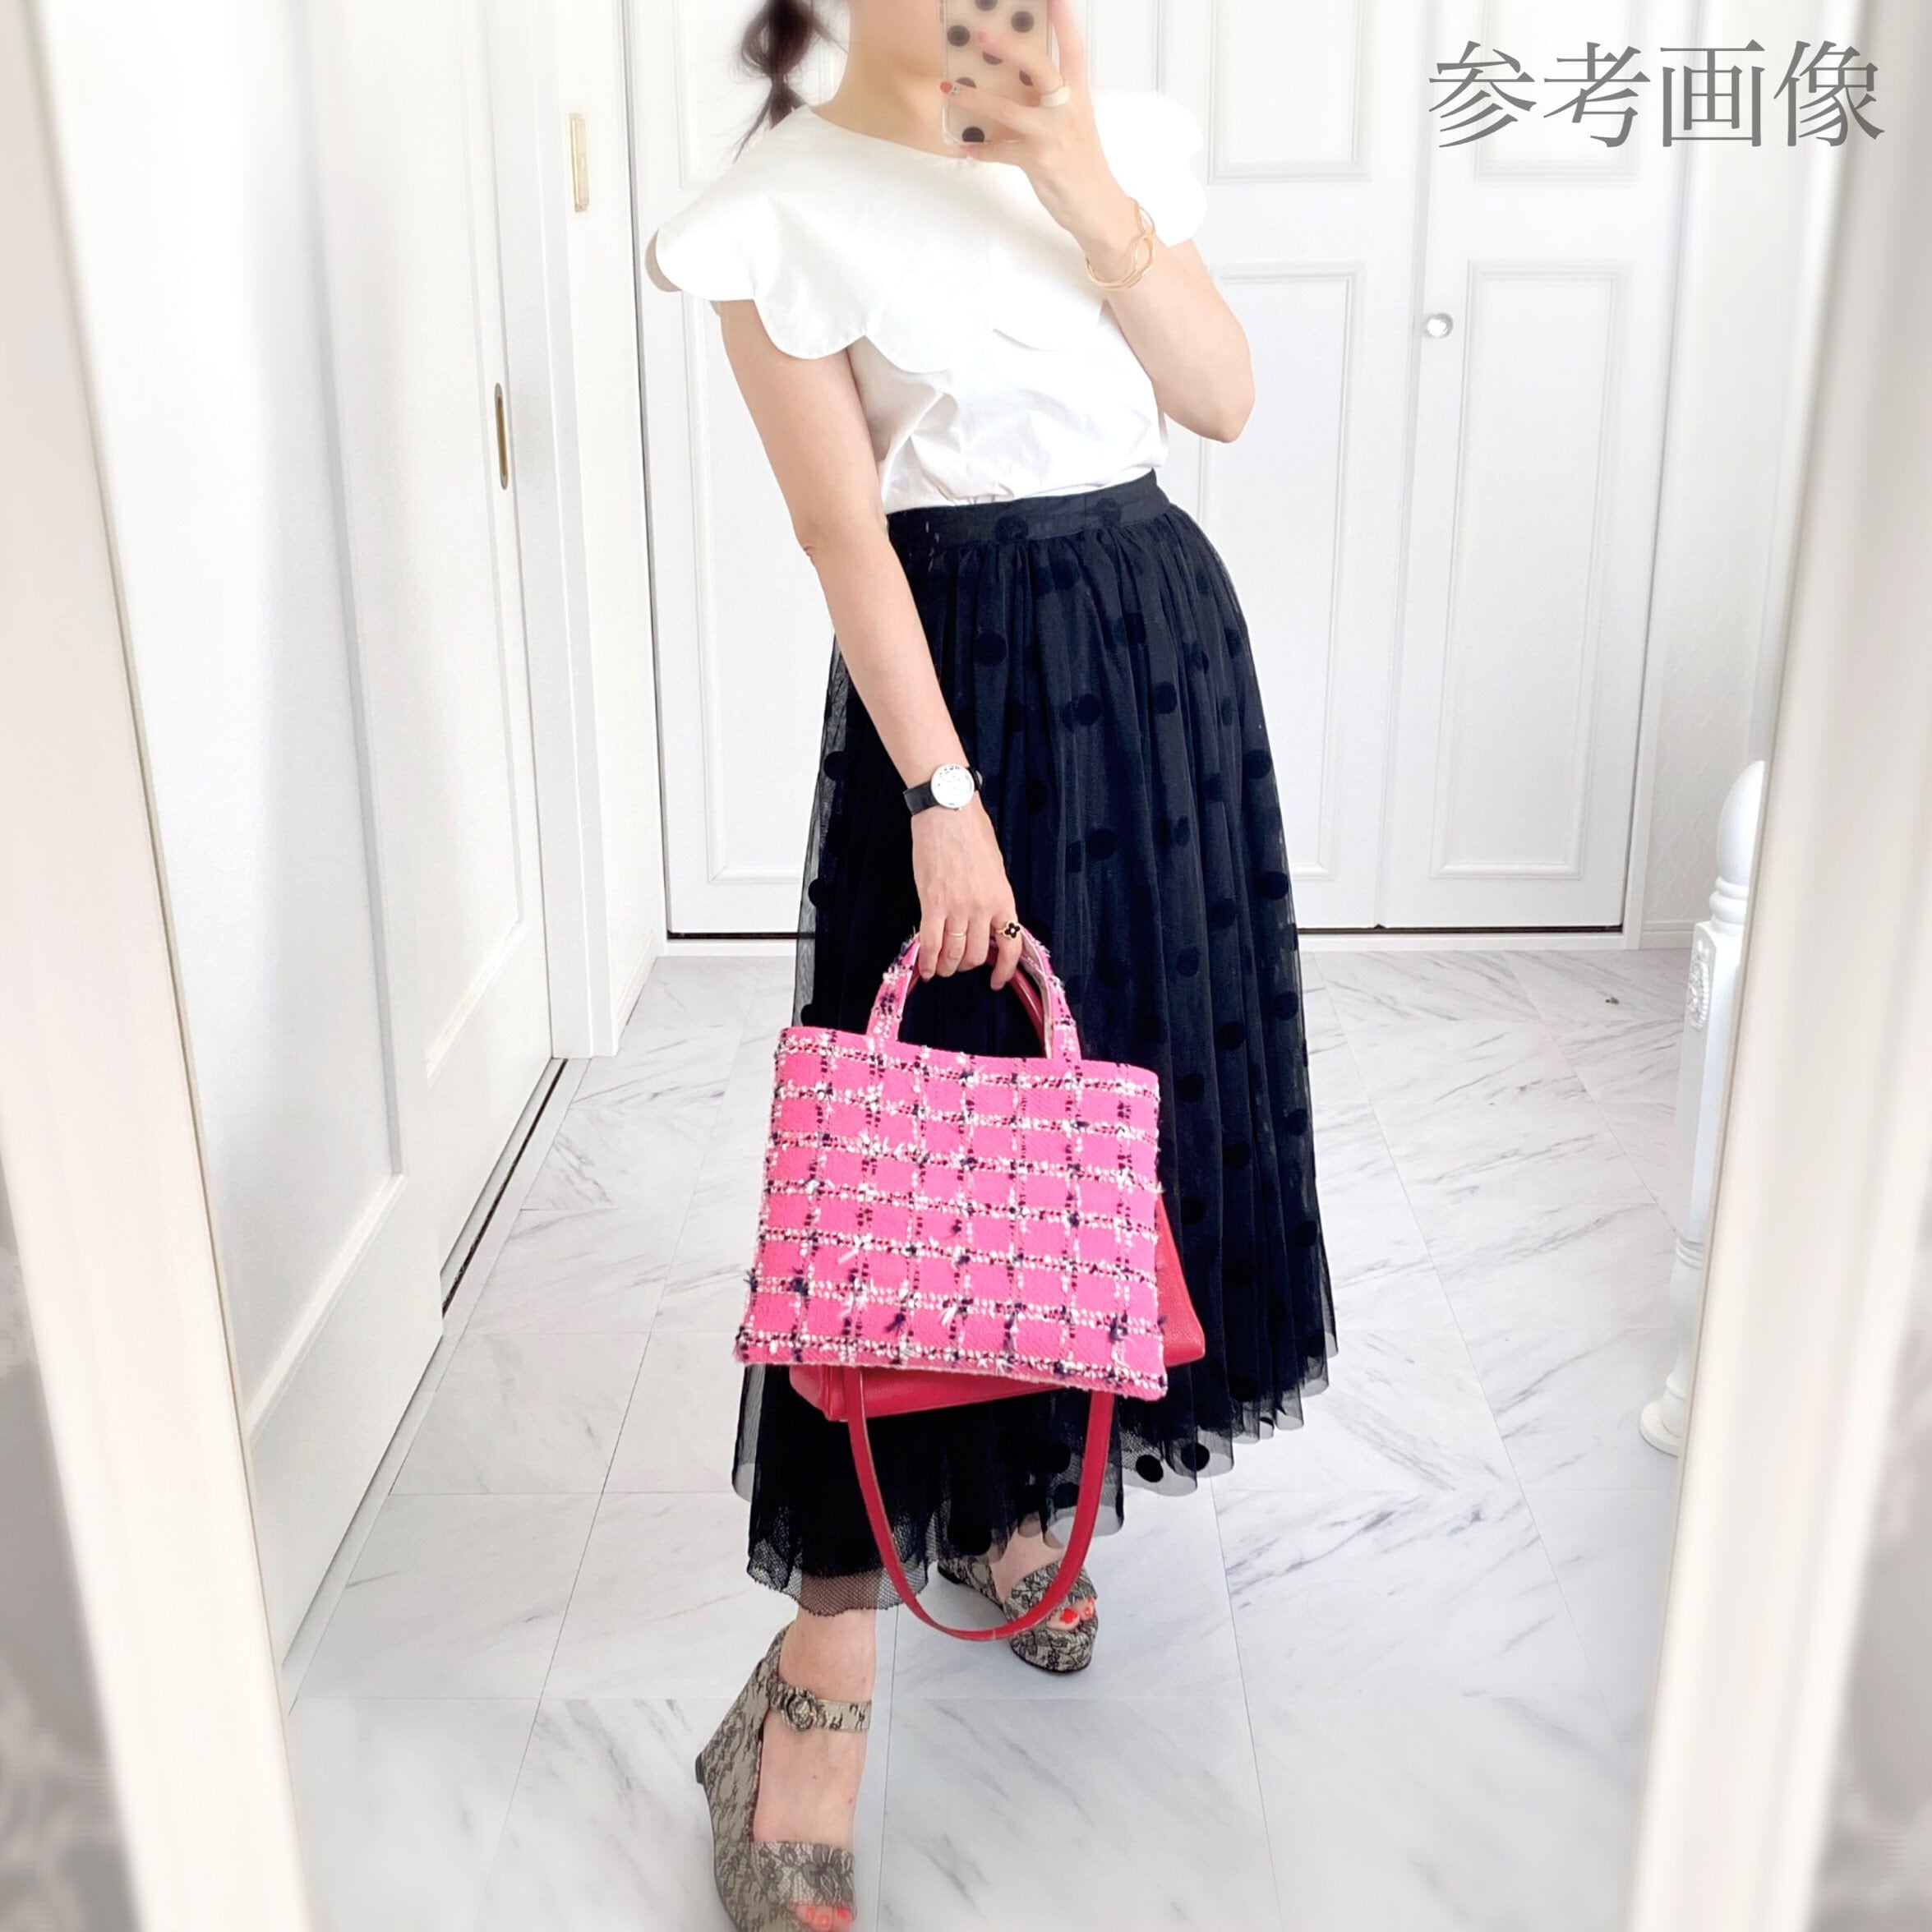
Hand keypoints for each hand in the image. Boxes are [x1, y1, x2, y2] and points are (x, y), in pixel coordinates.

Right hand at [910, 798, 1022, 989]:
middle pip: (977, 955)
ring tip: (942, 967)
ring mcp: (957, 907)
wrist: (948, 811)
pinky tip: (925, 970)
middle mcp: (983, 908)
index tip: (996, 981)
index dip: (1004, 970)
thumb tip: (986, 921)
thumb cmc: (973, 832)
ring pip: (954, 954)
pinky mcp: (932, 903)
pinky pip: (930, 943)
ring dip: (947, 966)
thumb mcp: (995, 867)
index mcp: (1003, 898)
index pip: (1012, 945)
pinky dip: (927, 962)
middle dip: (967, 966)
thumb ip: (993, 897)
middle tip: (959, 964)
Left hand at [939, 0, 1144, 277]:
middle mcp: (1068, 110)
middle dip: (1010, 46)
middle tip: (981, 33)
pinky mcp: (1039, 162)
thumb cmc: (1082, 165)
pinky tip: (967, 147)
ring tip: (952, 90)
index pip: (1074, 50)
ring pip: (1010, 110)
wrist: (1098, 208)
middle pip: (1040, 67)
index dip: (1063, 23)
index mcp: (1079, 96)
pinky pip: (1001, 152)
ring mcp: (1053, 136)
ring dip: (977, 99)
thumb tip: (1016, 87)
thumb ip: (1051, 103)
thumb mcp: (1074, 125)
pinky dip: (982, 150)